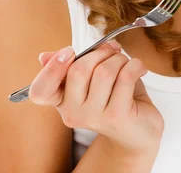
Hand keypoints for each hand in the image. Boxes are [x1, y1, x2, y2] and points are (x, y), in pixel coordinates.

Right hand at [29, 41, 164, 153]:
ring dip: (120, 58)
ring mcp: (93, 117)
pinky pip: (126, 76)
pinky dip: (136, 65)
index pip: (40, 91)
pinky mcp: (117, 116)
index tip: (69, 51)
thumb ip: (71, 65)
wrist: (139, 129)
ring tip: (127, 63)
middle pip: (78, 70)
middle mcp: (72, 113)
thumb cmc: (114, 96)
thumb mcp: (91, 78)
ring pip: (104, 71)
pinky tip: (140, 69)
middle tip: (113, 51)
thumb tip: (45, 56)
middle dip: (101, 52)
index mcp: (61, 101)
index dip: (51, 68)